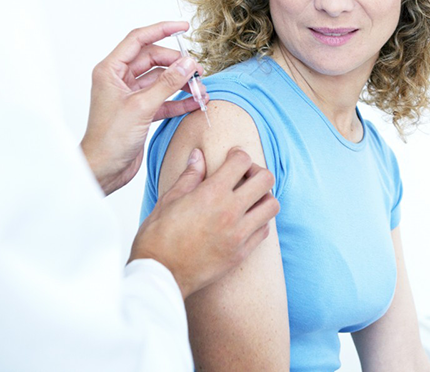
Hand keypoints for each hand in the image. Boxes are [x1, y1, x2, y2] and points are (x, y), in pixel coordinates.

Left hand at [80, 21, 207, 194]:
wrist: (103, 170)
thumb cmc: (108, 140)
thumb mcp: (141, 107)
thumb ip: (167, 83)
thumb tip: (187, 63)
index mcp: (111, 71)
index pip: (138, 40)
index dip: (162, 30)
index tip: (183, 26)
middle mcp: (120, 80)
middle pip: (154, 60)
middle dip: (178, 64)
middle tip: (198, 72)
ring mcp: (131, 96)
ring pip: (162, 80)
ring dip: (182, 83)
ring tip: (201, 89)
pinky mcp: (141, 112)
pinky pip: (165, 99)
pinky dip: (180, 100)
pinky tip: (196, 103)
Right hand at [130, 147, 278, 298]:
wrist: (159, 275)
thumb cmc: (158, 237)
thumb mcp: (169, 200)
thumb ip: (190, 176)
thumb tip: (198, 155)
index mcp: (211, 194)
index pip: (242, 161)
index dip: (238, 155)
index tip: (232, 158)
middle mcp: (230, 212)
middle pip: (266, 180)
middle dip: (256, 172)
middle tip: (244, 177)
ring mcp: (239, 234)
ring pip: (272, 206)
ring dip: (263, 197)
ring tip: (248, 199)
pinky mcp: (241, 252)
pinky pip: (264, 230)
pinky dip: (259, 221)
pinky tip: (245, 220)